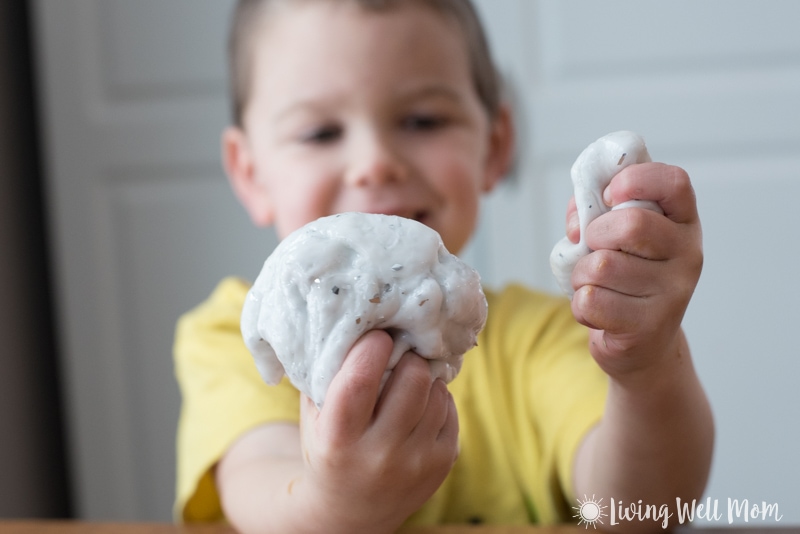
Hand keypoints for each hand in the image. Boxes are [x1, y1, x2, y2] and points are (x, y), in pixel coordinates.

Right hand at [299, 330, 458, 532]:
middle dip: (408, 357)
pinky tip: (418, 406)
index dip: (372, 348)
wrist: (351, 512)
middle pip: (412, 379)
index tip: (377, 335)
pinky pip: (450, 408)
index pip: (359, 381)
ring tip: (407, 381)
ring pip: (435, 390)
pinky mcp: (442, 464)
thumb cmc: (329, 448)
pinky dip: (436, 398)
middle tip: (399, 354)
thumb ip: (328, 374)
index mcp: (338, 439)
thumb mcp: (315, 416)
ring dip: (423, 377)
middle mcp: (378, 455)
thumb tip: (352, 320)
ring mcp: (415, 462)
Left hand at [567, 162, 702, 377]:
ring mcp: (674, 292)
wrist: (643, 345)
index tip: (609, 195)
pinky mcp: (650, 326)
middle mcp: (688, 254)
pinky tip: (599, 311)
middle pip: (632, 224)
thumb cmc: (622, 277)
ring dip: (581, 274)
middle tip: (594, 247)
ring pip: (602, 266)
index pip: (674, 182)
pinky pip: (591, 301)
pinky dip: (580, 305)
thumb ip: (593, 211)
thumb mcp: (612, 235)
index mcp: (682, 222)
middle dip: (596, 234)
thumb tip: (579, 223)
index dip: (635, 180)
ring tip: (595, 284)